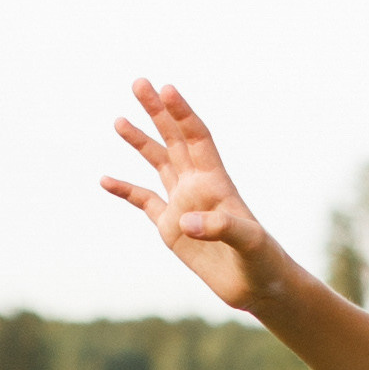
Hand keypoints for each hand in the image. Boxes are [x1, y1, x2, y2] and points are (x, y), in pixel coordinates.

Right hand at [99, 78, 283, 309]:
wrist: (257, 287)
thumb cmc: (263, 260)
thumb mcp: (248, 242)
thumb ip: (220, 228)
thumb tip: (183, 222)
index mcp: (217, 182)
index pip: (197, 137)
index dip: (182, 113)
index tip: (166, 89)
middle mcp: (197, 186)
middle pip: (174, 139)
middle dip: (157, 112)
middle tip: (139, 82)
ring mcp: (182, 205)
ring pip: (158, 163)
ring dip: (140, 142)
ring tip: (119, 121)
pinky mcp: (170, 229)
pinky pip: (144, 202)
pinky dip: (125, 190)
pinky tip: (105, 180)